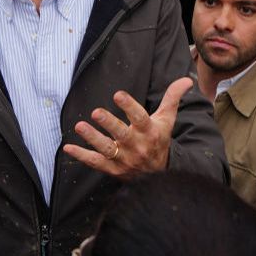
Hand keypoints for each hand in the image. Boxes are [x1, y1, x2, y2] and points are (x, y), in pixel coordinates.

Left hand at [63, 77, 192, 178]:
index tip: (118, 94)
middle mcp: (136, 146)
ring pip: (106, 149)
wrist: (159, 175)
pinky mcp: (112, 169)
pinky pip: (95, 162)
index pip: (140, 118)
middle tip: (96, 112)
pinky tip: (68, 148)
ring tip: (79, 126)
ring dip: (92, 138)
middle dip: (109, 123)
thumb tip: (186, 79)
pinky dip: (81, 156)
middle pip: (122, 134)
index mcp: (149, 132)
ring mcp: (123, 159)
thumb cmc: (159, 140)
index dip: (129, 106)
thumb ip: (172, 98)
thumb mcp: (166, 120)